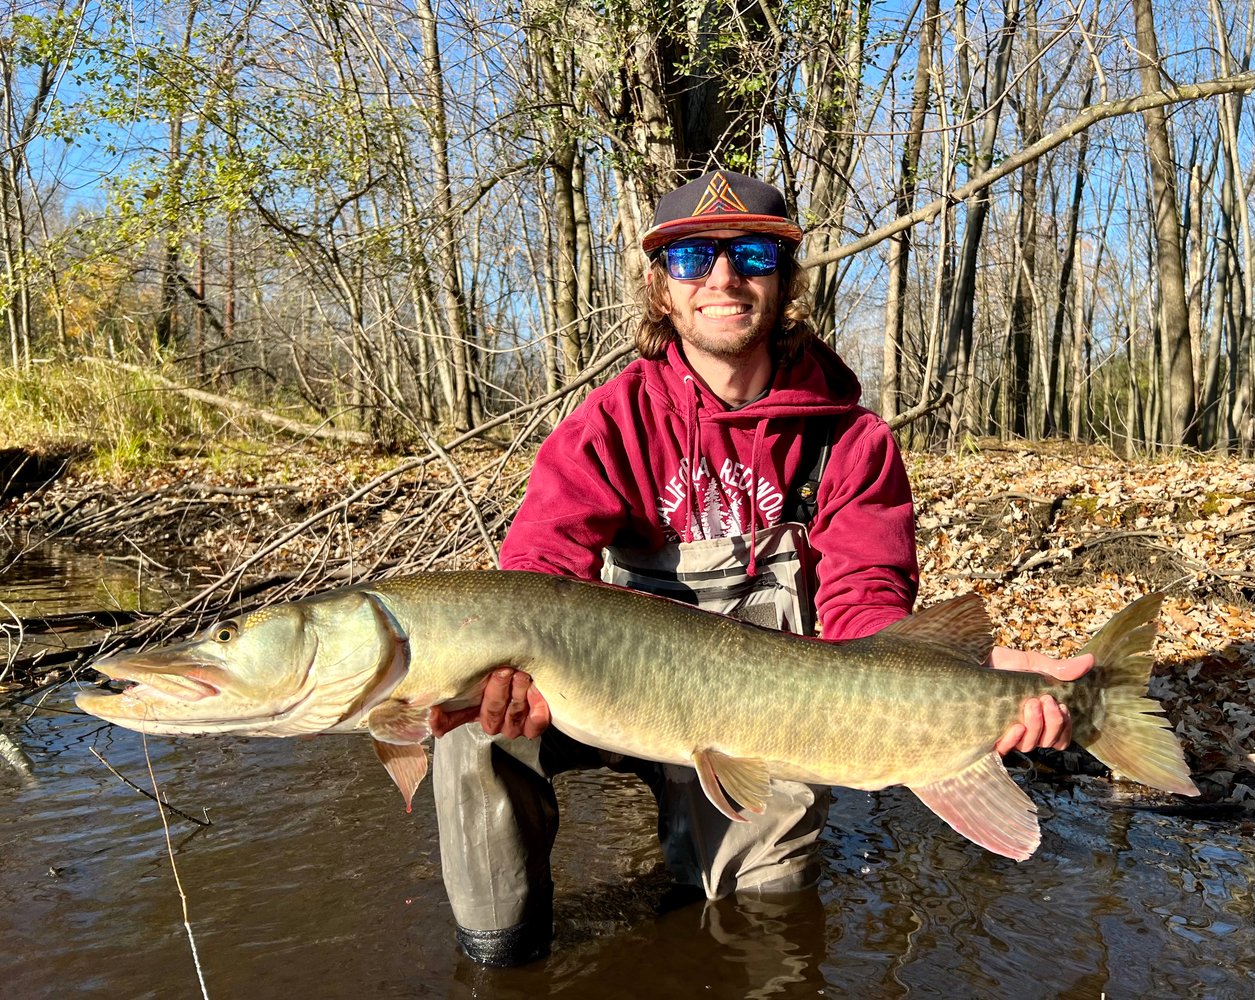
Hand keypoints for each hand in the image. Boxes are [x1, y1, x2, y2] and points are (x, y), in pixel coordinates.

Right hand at [428, 667, 550, 739]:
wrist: (532, 669)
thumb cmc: (503, 671)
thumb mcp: (479, 674)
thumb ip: (457, 687)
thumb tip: (429, 706)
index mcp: (473, 711)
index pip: (451, 720)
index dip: (442, 720)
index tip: (434, 712)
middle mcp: (493, 722)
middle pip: (490, 713)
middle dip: (497, 691)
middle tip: (503, 671)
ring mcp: (514, 725)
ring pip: (513, 716)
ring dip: (517, 695)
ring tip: (521, 675)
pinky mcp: (535, 725)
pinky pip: (535, 725)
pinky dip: (536, 709)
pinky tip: (535, 692)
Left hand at [988, 647, 1093, 754]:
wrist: (974, 659)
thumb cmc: (1004, 665)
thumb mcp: (1034, 664)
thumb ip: (1060, 669)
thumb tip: (1090, 661)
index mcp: (1039, 718)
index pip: (1059, 739)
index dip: (1065, 729)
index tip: (1064, 707)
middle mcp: (1024, 729)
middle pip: (1047, 742)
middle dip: (1052, 722)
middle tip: (1046, 699)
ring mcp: (1006, 733)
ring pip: (1029, 745)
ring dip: (1036, 726)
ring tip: (1031, 703)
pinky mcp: (987, 735)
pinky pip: (1003, 750)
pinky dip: (1013, 740)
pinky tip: (1016, 726)